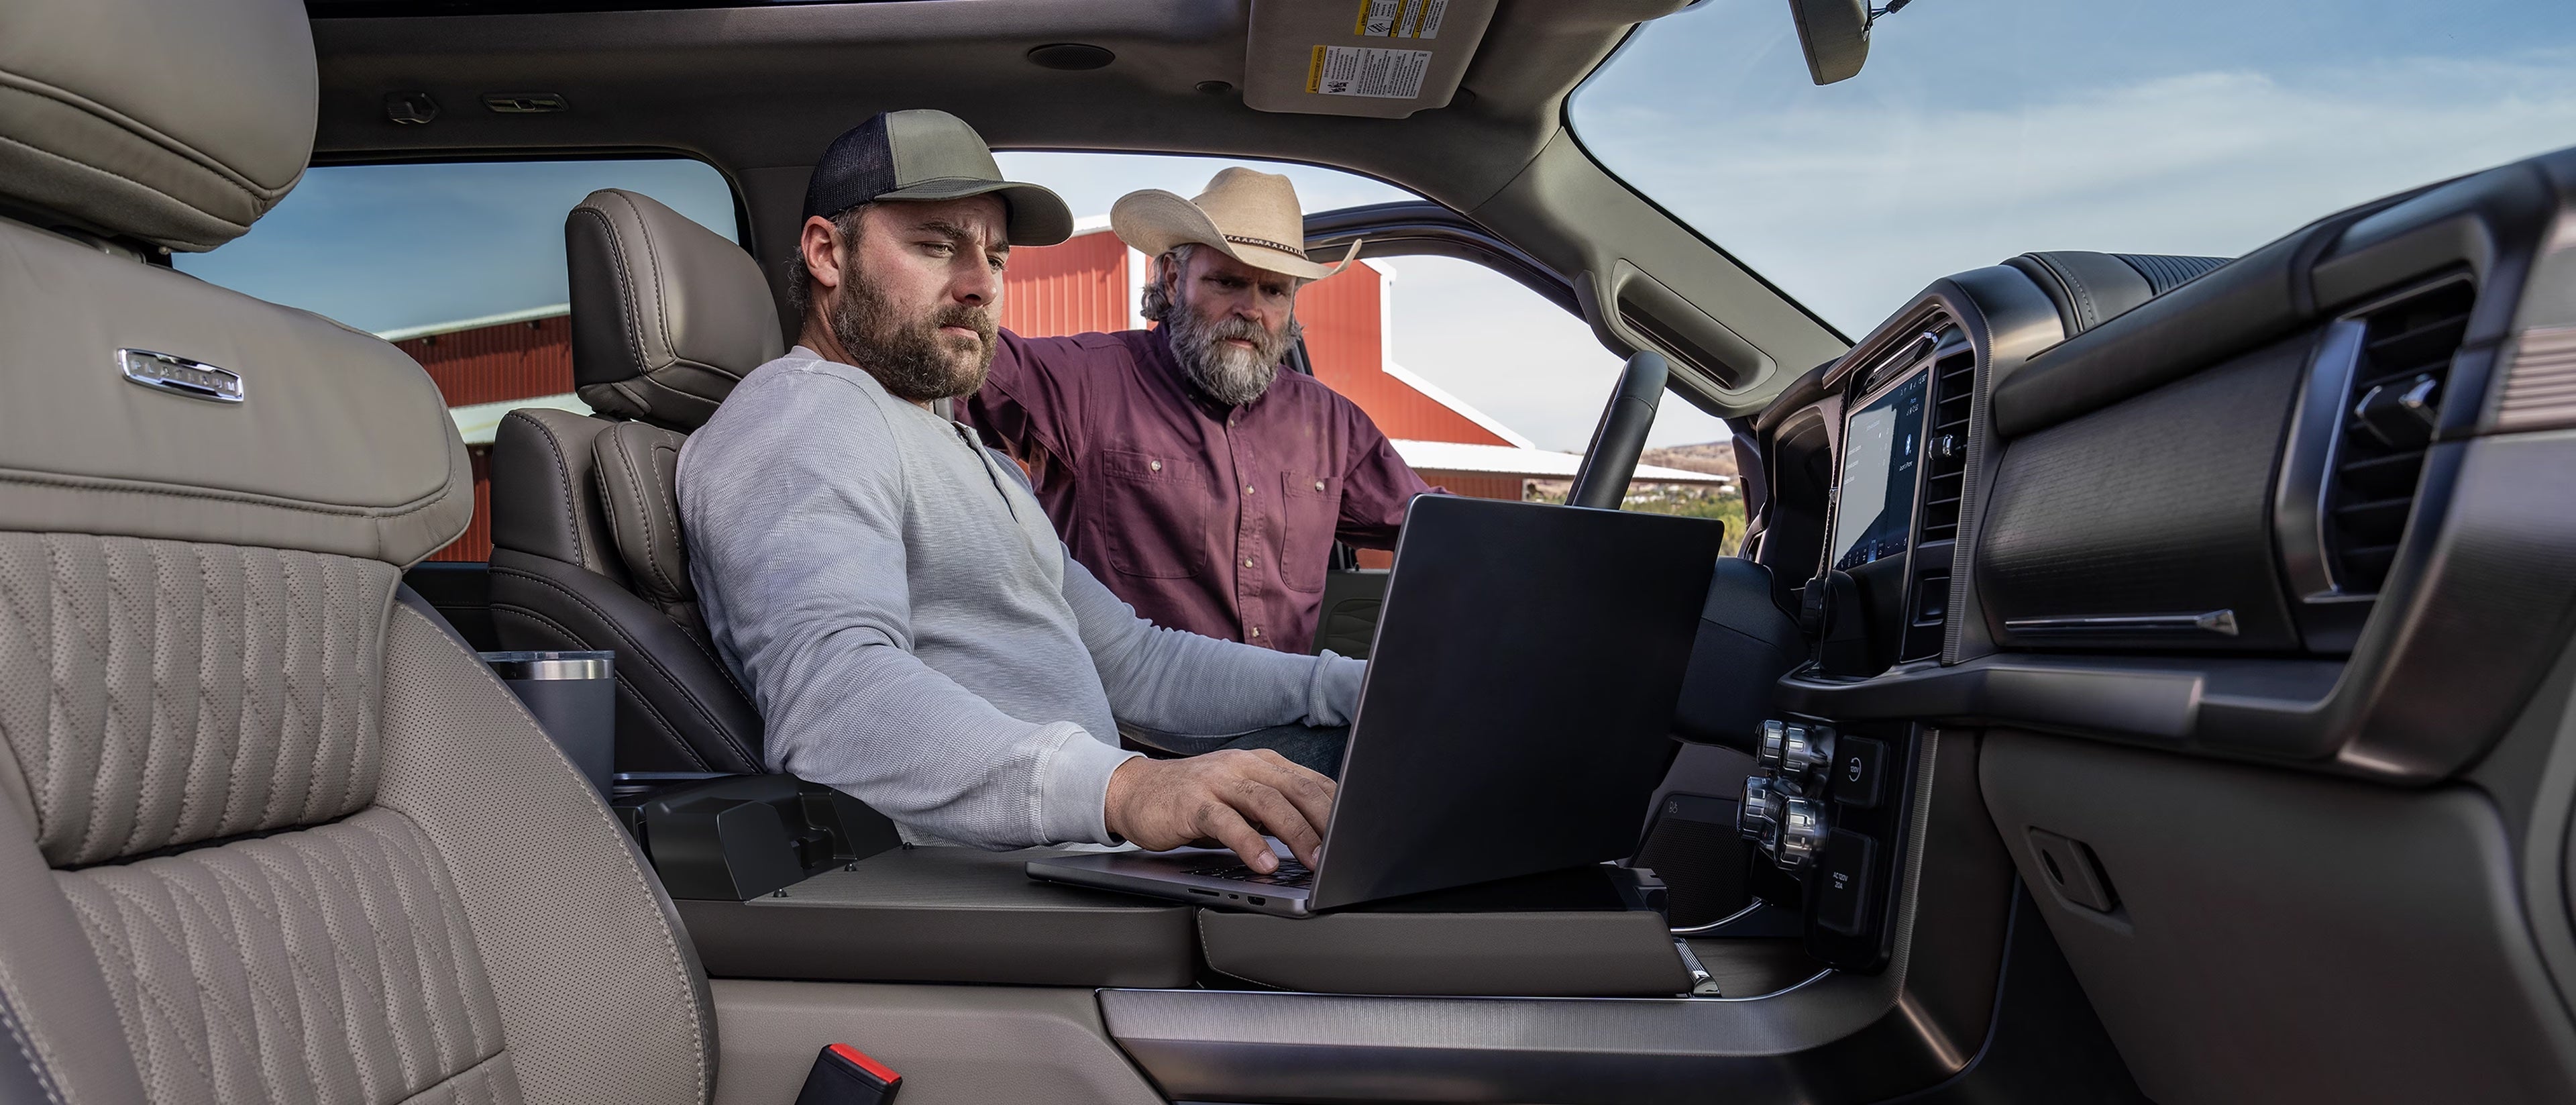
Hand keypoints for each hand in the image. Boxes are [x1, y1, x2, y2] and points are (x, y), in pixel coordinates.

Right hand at [1103, 749, 1335, 871]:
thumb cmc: (1193, 800)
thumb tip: (1321, 838)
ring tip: (1315, 861)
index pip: (1313, 782)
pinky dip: (1248, 843)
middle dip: (1328, 821)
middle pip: (1297, 789)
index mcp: (1263, 763)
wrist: (1135, 791)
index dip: (1340, 809)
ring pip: (1267, 802)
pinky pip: (1226, 821)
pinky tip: (1262, 863)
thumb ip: (1275, 811)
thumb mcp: (1240, 800)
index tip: (1361, 835)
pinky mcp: (1192, 801)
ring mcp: (1217, 780)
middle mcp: (1244, 765)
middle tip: (1347, 851)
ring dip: (1296, 833)